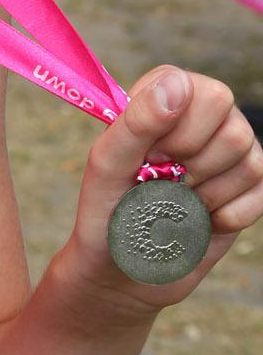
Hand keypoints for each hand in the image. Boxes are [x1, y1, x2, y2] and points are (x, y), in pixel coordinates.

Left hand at [67, 66, 262, 311]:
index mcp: (166, 97)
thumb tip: (177, 84)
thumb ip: (137, 121)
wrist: (122, 271)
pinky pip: (260, 193)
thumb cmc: (107, 209)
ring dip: (207, 193)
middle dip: (194, 163)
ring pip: (249, 160)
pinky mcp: (250, 191)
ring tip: (177, 202)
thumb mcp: (108, 165)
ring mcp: (232, 153)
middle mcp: (205, 117)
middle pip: (232, 124)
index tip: (150, 154)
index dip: (178, 127)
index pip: (199, 88)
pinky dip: (225, 216)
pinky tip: (198, 219)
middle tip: (163, 180)